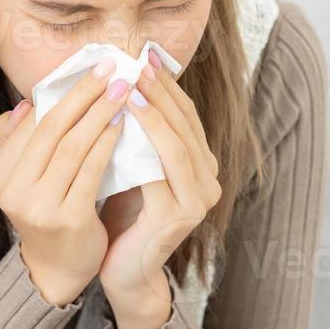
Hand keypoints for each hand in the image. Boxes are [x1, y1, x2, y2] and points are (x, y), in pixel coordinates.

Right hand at [0, 61, 130, 305]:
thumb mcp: (26, 177)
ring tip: (122, 89)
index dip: (62, 91)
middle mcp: (11, 190)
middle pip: (52, 128)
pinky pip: (91, 171)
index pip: (33, 122)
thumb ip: (20, 141)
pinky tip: (123, 124)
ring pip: (73, 146)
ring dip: (100, 112)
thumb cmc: (48, 210)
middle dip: (84, 93)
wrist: (58, 269)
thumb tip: (25, 103)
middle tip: (111, 67)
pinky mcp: (67, 219)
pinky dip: (107, 142)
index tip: (90, 66)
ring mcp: (38, 206)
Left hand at [98, 48, 222, 309]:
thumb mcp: (132, 166)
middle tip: (139, 62)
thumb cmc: (123, 216)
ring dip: (155, 112)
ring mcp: (198, 200)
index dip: (168, 86)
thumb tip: (121, 84)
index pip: (186, 116)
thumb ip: (136, 134)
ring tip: (132, 85)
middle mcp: (208, 181)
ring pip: (177, 145)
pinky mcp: (180, 215)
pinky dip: (143, 143)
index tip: (145, 57)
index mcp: (201, 165)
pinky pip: (160, 171)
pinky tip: (124, 124)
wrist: (124, 271)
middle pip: (185, 125)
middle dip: (161, 91)